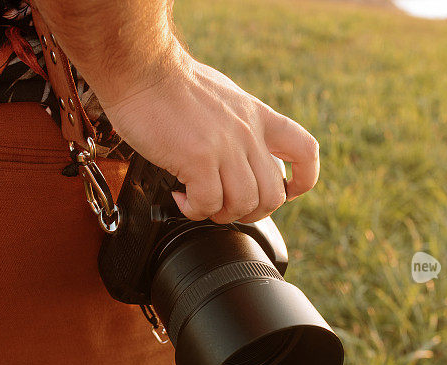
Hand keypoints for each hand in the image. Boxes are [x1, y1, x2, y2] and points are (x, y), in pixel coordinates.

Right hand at [99, 51, 319, 222]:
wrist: (141, 67)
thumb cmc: (170, 82)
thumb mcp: (223, 96)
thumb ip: (238, 124)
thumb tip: (238, 150)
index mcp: (258, 116)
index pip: (305, 150)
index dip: (305, 179)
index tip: (289, 191)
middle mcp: (248, 133)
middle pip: (274, 194)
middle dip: (251, 212)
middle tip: (226, 207)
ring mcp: (226, 147)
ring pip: (244, 204)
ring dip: (221, 214)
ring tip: (199, 201)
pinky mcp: (199, 159)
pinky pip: (209, 204)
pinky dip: (194, 209)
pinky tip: (180, 196)